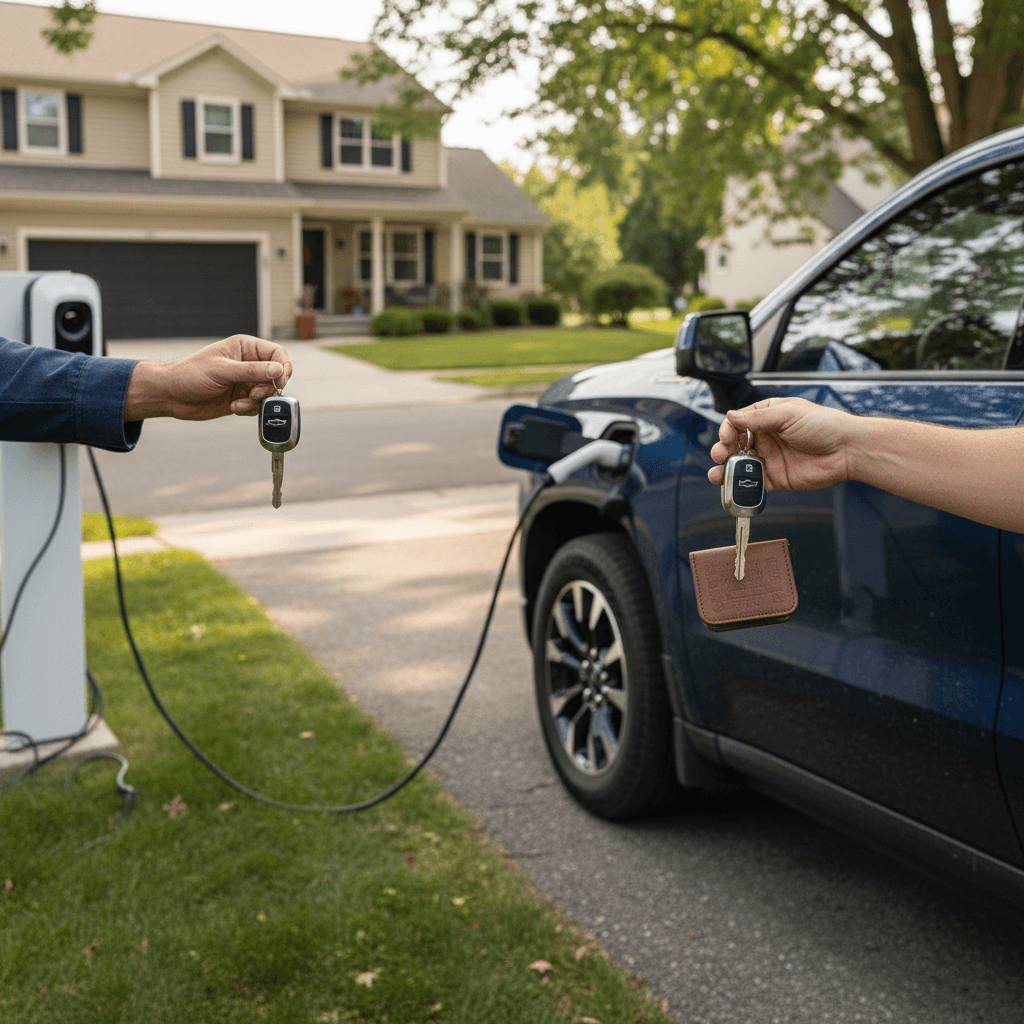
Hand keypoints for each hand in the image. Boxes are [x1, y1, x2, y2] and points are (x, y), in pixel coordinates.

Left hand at [124, 335, 292, 420]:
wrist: (171, 395)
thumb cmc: (190, 375)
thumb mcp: (222, 371)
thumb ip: (252, 371)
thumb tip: (279, 370)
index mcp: (245, 348)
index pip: (276, 353)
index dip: (282, 367)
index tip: (279, 381)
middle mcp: (248, 364)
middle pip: (277, 376)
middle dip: (268, 388)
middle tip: (254, 395)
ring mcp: (245, 382)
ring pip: (268, 393)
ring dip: (258, 402)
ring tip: (240, 403)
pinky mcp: (242, 399)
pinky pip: (258, 406)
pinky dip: (250, 410)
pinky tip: (234, 408)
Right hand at [708, 397, 857, 491]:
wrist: (847, 450)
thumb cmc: (824, 425)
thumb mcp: (788, 414)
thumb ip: (757, 418)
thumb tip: (730, 417)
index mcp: (768, 417)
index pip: (738, 422)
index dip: (727, 430)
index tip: (726, 437)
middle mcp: (767, 437)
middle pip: (735, 444)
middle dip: (723, 450)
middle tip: (720, 455)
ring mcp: (771, 458)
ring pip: (740, 465)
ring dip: (726, 469)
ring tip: (717, 475)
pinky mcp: (777, 478)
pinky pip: (754, 483)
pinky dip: (742, 486)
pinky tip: (732, 486)